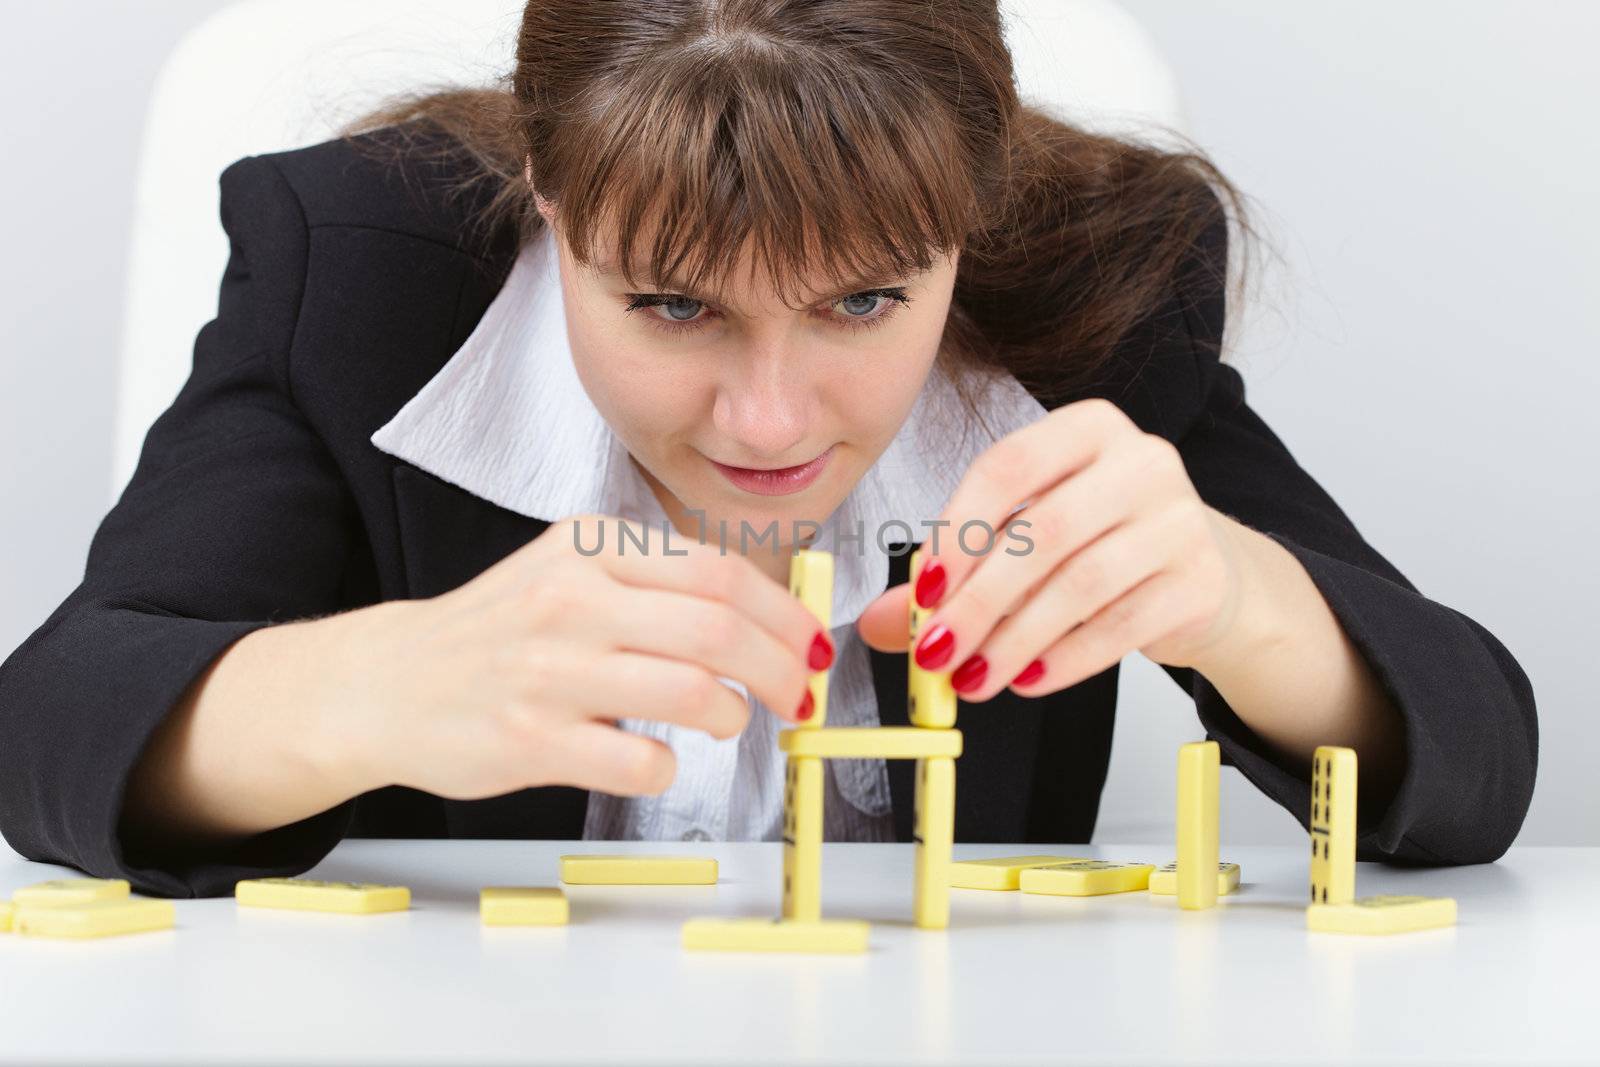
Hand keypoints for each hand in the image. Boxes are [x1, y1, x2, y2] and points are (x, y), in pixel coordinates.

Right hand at [331, 514, 829, 799]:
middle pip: (719, 630)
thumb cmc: (494, 632)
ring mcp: (549, 672)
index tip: (811, 645)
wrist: (385, 683)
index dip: (784, 615)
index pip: (719, 572)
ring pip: (692, 692)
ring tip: (730, 722)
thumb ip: (656, 582)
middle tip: (800, 696)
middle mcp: (571, 600)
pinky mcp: (530, 740)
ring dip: (735, 716)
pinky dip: (671, 766)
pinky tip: (659, 758)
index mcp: (590, 547)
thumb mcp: (569, 571)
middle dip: (782, 668)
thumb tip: (766, 614)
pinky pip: (641, 760)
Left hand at [857, 398, 1260, 698]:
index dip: (959, 529)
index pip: (1009, 466)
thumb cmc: (1102, 543)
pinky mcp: (1200, 580)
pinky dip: (1065, 659)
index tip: (923, 587)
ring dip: (1015, 640)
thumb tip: (882, 623)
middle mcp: (1140, 460)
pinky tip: (1027, 678)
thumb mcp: (1027, 538)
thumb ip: (955, 572)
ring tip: (975, 677)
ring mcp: (1178, 519)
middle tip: (937, 651)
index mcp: (1087, 428)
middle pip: (1043, 531)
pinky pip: (1120, 625)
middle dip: (979, 601)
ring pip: (1080, 584)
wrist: (1202, 571)